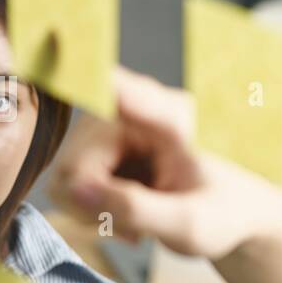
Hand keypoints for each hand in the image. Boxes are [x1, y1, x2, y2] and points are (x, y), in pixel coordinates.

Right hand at [54, 64, 279, 259]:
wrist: (235, 214)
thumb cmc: (223, 214)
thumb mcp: (188, 225)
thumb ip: (137, 209)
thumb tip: (77, 190)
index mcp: (172, 118)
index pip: (119, 88)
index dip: (78, 68)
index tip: (47, 52)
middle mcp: (137, 111)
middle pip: (75, 159)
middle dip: (95, 204)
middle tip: (129, 230)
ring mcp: (116, 126)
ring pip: (66, 172)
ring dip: (93, 209)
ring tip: (133, 225)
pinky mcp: (103, 143)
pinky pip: (71, 179)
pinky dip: (93, 205)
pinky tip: (125, 215)